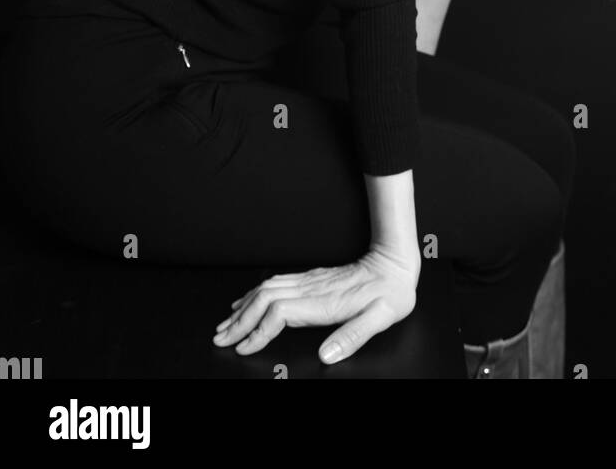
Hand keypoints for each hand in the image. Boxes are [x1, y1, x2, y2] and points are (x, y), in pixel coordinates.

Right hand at [211, 244, 420, 363]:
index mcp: (324, 301)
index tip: (242, 347)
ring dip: (243, 306)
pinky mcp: (312, 278)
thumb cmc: (392, 291)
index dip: (258, 331)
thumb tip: (325, 356)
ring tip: (225, 323)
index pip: (279, 313)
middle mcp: (312, 288)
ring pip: (266, 289)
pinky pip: (276, 283)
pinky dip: (255, 294)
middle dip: (239, 320)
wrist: (395, 260)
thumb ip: (353, 336)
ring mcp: (310, 280)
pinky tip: (247, 301)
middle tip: (220, 337)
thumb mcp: (382, 317)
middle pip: (264, 299)